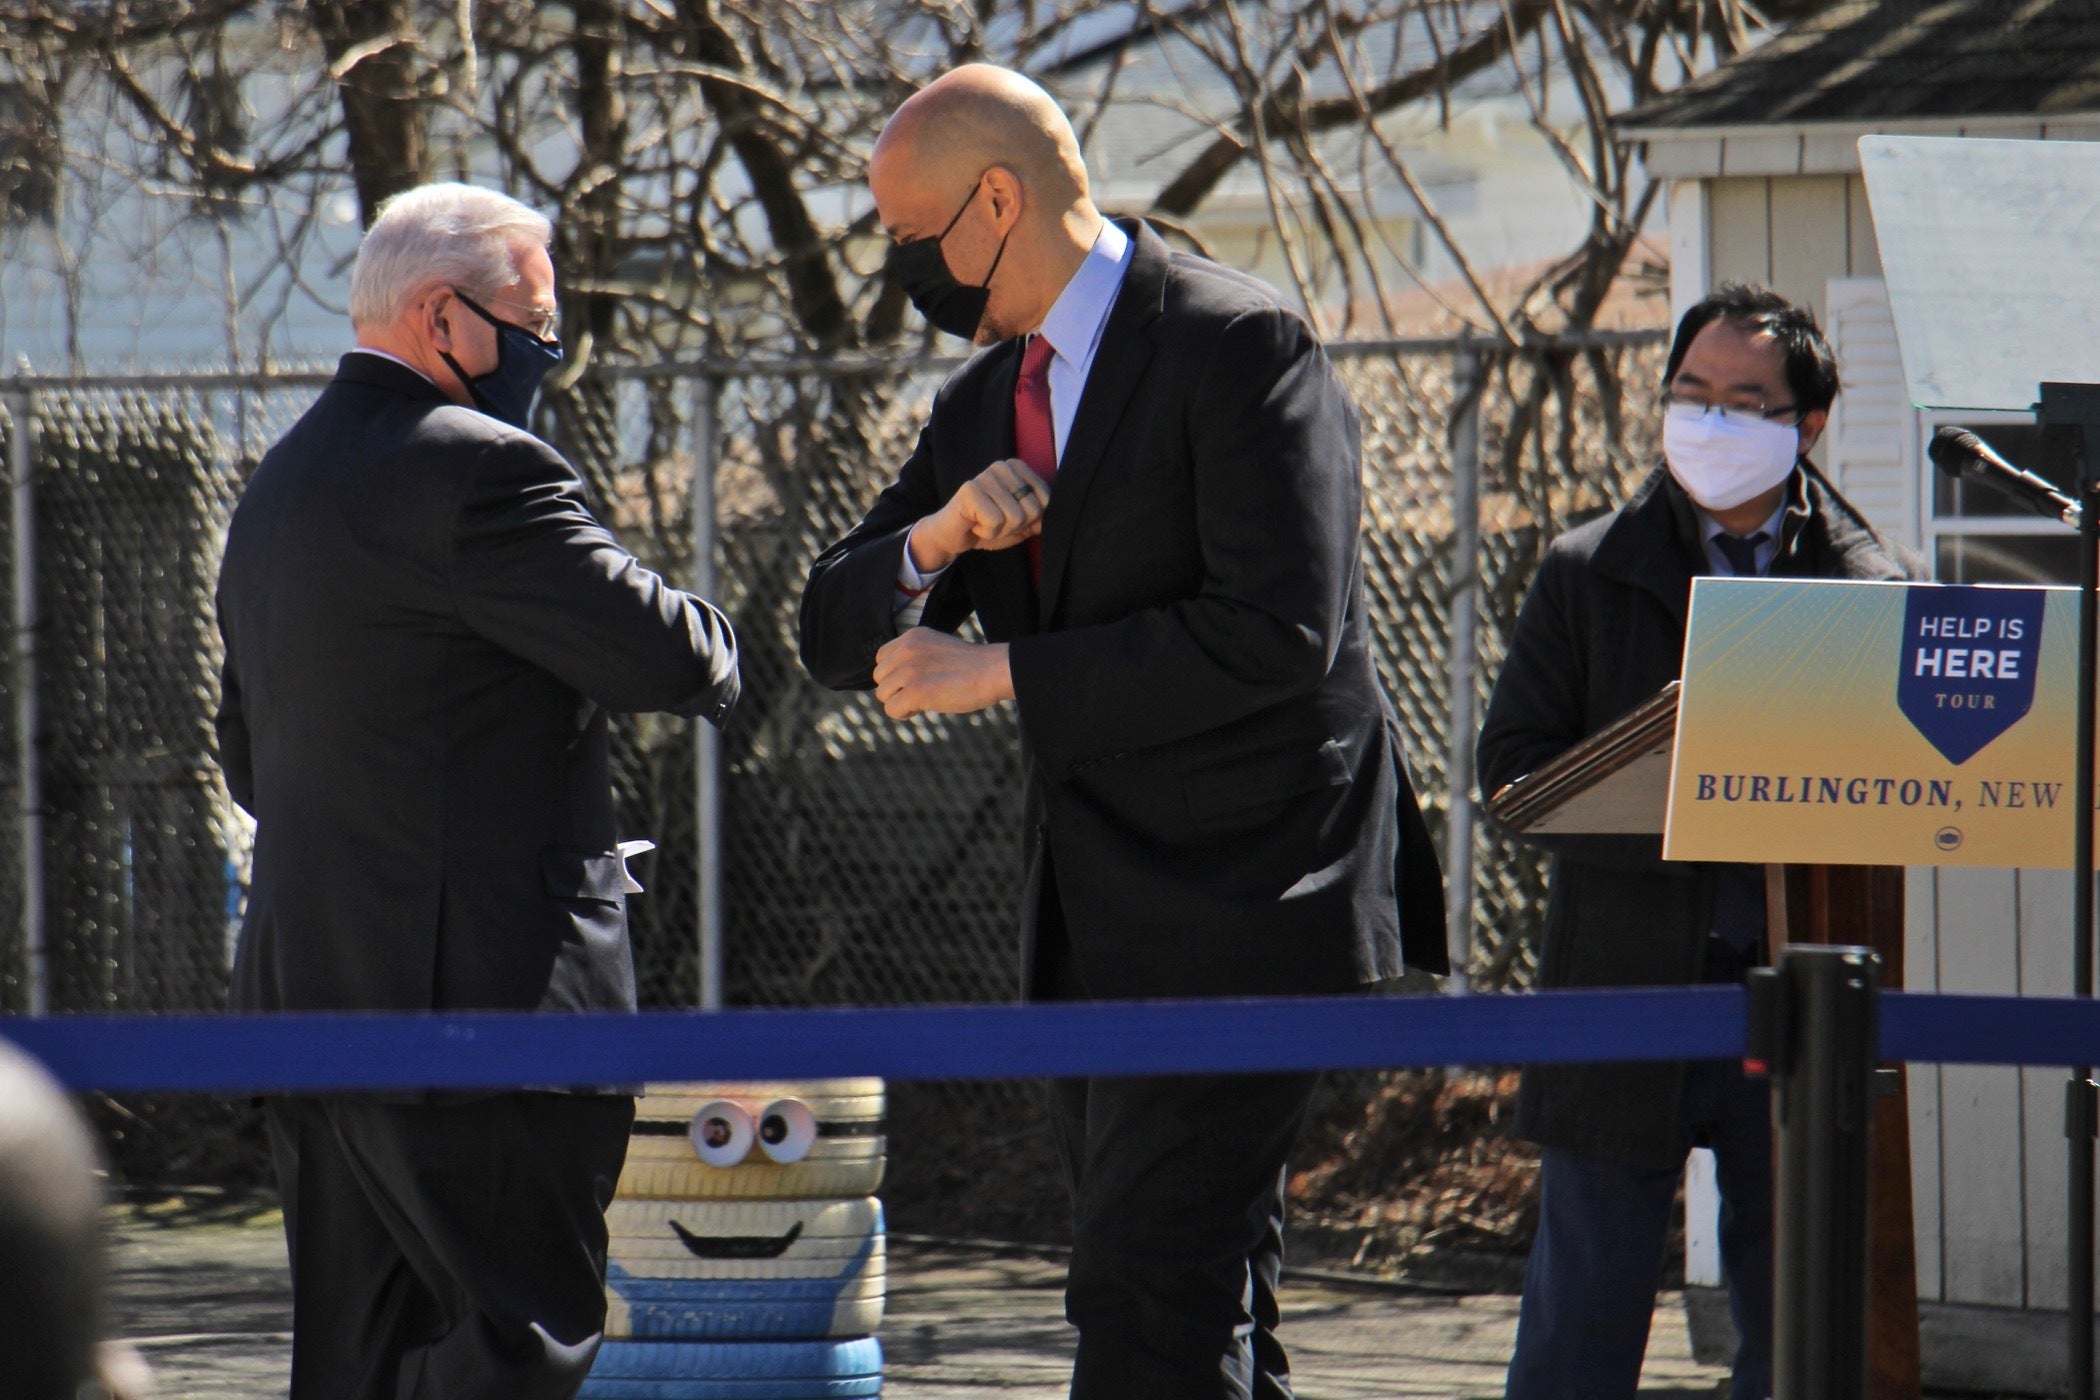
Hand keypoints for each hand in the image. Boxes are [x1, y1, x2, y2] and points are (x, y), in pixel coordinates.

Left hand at [872, 628, 1013, 719]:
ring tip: (925, 699)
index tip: (916, 680)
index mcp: (912, 637)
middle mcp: (906, 650)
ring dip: (901, 702)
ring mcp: (909, 670)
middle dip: (896, 689)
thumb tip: (894, 682)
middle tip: (921, 692)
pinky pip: (892, 709)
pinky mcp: (914, 691)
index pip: (882, 658)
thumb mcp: (938, 649)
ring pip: (883, 695)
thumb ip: (915, 657)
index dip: (895, 674)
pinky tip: (923, 708)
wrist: (993, 671)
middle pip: (879, 678)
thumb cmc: (972, 666)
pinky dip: (904, 713)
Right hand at [908, 459, 1050, 573]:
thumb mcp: (1021, 523)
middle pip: (1033, 509)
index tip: (1009, 516)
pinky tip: (975, 524)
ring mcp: (985, 476)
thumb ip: (1040, 518)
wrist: (954, 535)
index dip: (1030, 519)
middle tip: (994, 521)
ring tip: (983, 522)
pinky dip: (987, 532)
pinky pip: (995, 521)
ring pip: (1015, 517)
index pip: (1046, 499)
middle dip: (1015, 526)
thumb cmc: (987, 524)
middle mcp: (1002, 466)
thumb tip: (1056, 516)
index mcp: (1018, 468)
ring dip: (1000, 530)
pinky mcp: (970, 490)